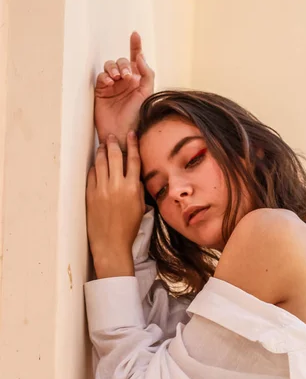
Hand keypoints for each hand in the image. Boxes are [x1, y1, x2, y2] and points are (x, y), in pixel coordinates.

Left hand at [86, 132, 144, 266]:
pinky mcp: (90, 194)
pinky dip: (94, 167)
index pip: (133, 160)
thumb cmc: (128, 229)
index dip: (132, 145)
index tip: (131, 134)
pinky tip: (96, 164)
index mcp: (132, 188)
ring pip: (101, 162)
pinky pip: (92, 174)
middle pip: (115, 156)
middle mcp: (117, 185)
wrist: (111, 244)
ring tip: (103, 146)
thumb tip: (134, 176)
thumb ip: (138, 189)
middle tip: (113, 137)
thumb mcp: (140, 208)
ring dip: (102, 151)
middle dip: (114, 143)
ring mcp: (102, 189)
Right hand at [94, 31, 154, 149]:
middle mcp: (125, 82)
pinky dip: (105, 76)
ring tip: (118, 78)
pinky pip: (101, 76)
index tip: (135, 34)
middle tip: (127, 76)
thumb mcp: (146, 94)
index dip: (135, 46)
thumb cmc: (137, 117)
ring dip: (114, 68)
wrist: (121, 133)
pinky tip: (110, 82)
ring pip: (110, 66)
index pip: (136, 60)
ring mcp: (112, 86)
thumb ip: (147, 73)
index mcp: (138, 82)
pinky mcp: (101, 91)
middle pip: (122, 62)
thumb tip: (139, 56)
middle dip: (124, 64)